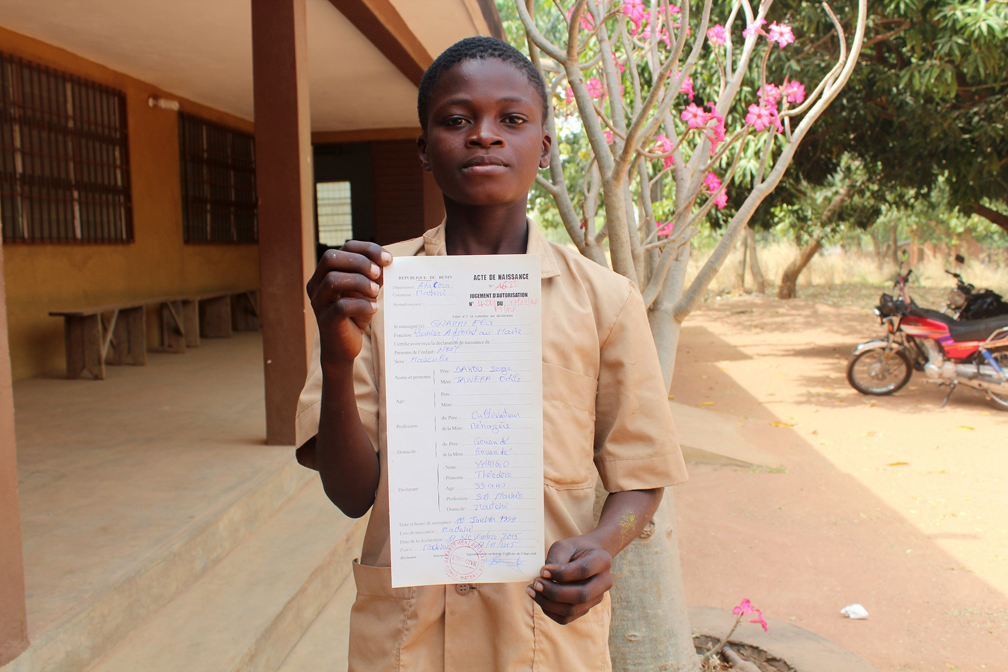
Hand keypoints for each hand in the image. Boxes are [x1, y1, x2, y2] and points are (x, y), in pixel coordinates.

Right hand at [306, 241, 391, 371]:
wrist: (345, 347)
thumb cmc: (355, 315)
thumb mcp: (366, 291)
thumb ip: (373, 275)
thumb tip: (387, 262)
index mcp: (326, 272)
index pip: (344, 248)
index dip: (367, 249)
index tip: (388, 258)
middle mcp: (317, 284)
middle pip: (331, 258)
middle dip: (359, 262)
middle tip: (378, 274)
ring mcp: (318, 302)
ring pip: (333, 279)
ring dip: (359, 282)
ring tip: (376, 292)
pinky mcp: (326, 320)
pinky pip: (341, 306)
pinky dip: (362, 305)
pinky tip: (373, 308)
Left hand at [526, 535, 612, 624]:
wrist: (585, 555)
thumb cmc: (573, 549)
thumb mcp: (564, 547)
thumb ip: (556, 560)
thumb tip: (544, 579)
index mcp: (603, 560)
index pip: (583, 570)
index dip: (561, 573)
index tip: (542, 570)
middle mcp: (605, 582)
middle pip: (581, 595)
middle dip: (554, 592)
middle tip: (536, 583)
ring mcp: (596, 598)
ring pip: (573, 609)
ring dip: (548, 603)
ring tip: (532, 590)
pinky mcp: (585, 609)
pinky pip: (566, 618)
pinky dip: (549, 610)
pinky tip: (539, 598)